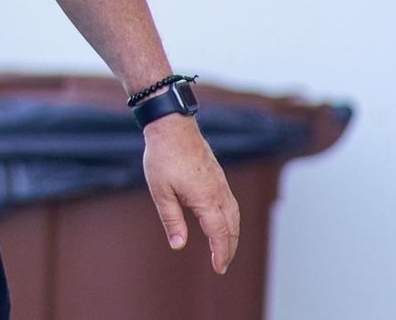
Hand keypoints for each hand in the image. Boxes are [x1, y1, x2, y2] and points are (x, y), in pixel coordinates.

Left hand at [142, 115, 240, 272]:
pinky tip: (224, 223)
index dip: (221, 253)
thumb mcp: (161, 192)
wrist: (172, 127)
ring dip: (232, 235)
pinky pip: (231, 204)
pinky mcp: (219, 176)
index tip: (219, 268)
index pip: (219, 234)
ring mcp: (221, 184)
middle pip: (232, 228)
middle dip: (228, 248)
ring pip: (234, 216)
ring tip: (225, 249)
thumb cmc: (163, 158)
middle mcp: (219, 193)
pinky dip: (231, 219)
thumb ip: (172, 220)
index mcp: (206, 199)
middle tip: (222, 265)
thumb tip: (178, 245)